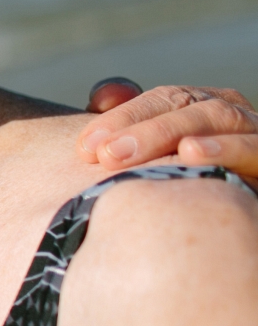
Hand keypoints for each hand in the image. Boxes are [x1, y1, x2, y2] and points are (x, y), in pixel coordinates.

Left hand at [78, 78, 257, 181]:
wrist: (234, 227)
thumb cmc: (184, 185)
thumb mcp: (152, 155)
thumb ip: (126, 125)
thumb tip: (102, 97)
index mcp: (202, 106)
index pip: (163, 99)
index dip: (123, 117)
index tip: (84, 147)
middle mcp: (232, 115)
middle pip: (189, 106)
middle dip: (144, 129)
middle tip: (105, 155)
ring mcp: (256, 137)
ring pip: (222, 120)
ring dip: (179, 132)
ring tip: (138, 150)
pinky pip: (256, 149)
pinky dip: (228, 148)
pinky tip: (192, 155)